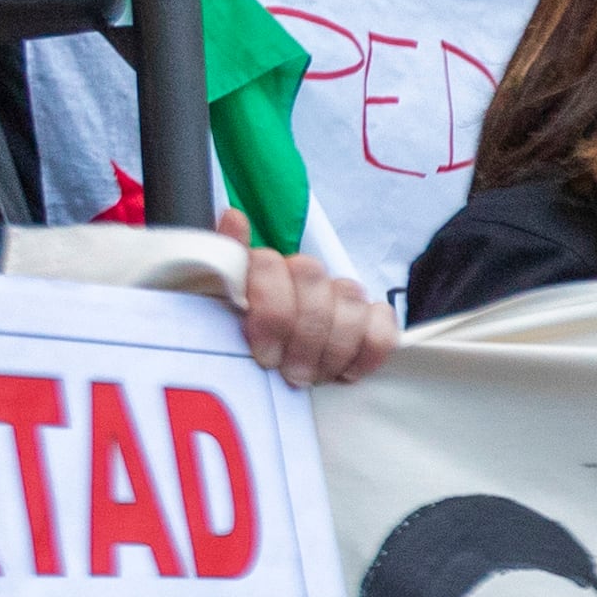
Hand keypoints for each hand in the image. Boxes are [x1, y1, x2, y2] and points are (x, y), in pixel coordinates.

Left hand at [227, 219, 395, 385]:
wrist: (273, 378)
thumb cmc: (238, 349)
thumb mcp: (213, 314)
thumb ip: (224, 267)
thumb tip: (234, 217)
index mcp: (262, 269)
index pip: (270, 263)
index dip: (272, 311)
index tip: (265, 355)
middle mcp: (302, 275)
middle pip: (312, 277)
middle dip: (304, 333)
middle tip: (292, 373)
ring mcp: (340, 295)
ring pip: (350, 298)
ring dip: (334, 347)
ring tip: (315, 378)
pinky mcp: (370, 320)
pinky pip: (383, 324)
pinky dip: (370, 349)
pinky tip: (348, 373)